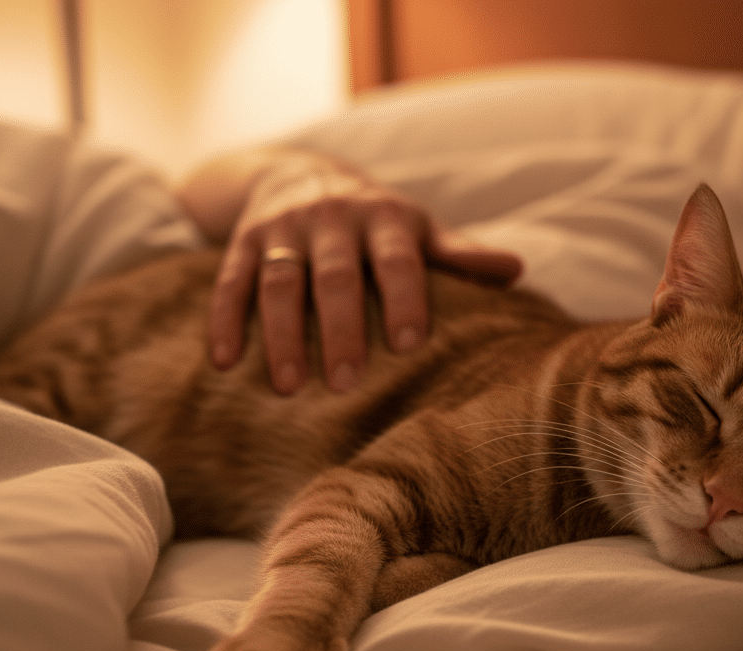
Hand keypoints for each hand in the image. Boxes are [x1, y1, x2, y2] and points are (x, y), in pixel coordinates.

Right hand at [202, 154, 520, 393]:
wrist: (299, 172)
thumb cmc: (377, 222)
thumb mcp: (418, 230)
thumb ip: (459, 255)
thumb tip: (517, 270)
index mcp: (385, 218)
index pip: (397, 260)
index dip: (404, 298)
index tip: (409, 344)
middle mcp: (333, 219)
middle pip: (335, 277)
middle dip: (340, 329)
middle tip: (346, 382)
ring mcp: (284, 230)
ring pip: (280, 283)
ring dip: (281, 335)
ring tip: (289, 387)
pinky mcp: (244, 242)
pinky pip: (231, 282)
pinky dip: (224, 322)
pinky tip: (225, 364)